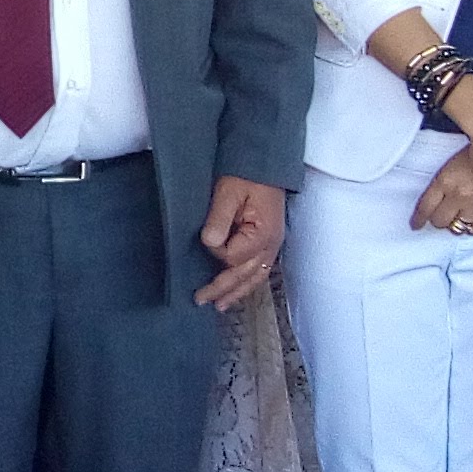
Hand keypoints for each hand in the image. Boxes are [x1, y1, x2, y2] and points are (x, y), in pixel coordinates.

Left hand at [195, 176, 285, 310]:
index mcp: (263, 233)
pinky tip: (236, 292)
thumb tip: (210, 243)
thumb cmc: (246, 175)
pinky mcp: (268, 243)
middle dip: (222, 289)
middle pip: (244, 275)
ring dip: (236, 292)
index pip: (234, 257)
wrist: (264, 165)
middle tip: (200, 300)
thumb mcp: (228, 191)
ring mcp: (272, 246)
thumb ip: (220, 218)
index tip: (207, 237)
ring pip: (254, 278)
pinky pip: (259, 271)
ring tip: (219, 306)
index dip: (216, 252)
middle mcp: (271, 244)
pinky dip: (246, 283)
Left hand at [412, 153, 472, 236]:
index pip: (425, 207)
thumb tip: (434, 199)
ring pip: (458, 227)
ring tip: (458, 217)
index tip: (416, 225)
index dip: (419, 219)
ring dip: (456, 224)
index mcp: (445, 181)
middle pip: (440, 221)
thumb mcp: (452, 163)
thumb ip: (441, 182)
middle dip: (439, 219)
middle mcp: (458, 195)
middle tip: (442, 215)